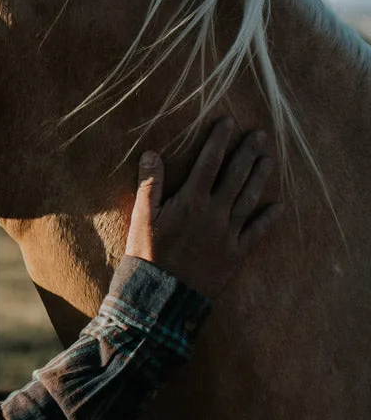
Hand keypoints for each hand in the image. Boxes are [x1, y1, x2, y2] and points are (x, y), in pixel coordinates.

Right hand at [124, 118, 283, 298]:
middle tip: (259, 136)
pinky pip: (256, 232)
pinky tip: (279, 206)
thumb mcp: (140, 220)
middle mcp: (214, 213)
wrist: (160, 298)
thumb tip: (152, 154)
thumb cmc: (146, 258)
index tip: (229, 122)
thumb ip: (149, 185)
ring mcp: (227, 234)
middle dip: (247, 153)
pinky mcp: (234, 255)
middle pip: (236, 176)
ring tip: (268, 160)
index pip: (209, 162)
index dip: (219, 140)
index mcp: (191, 202)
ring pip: (249, 198)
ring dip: (259, 177)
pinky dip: (269, 218)